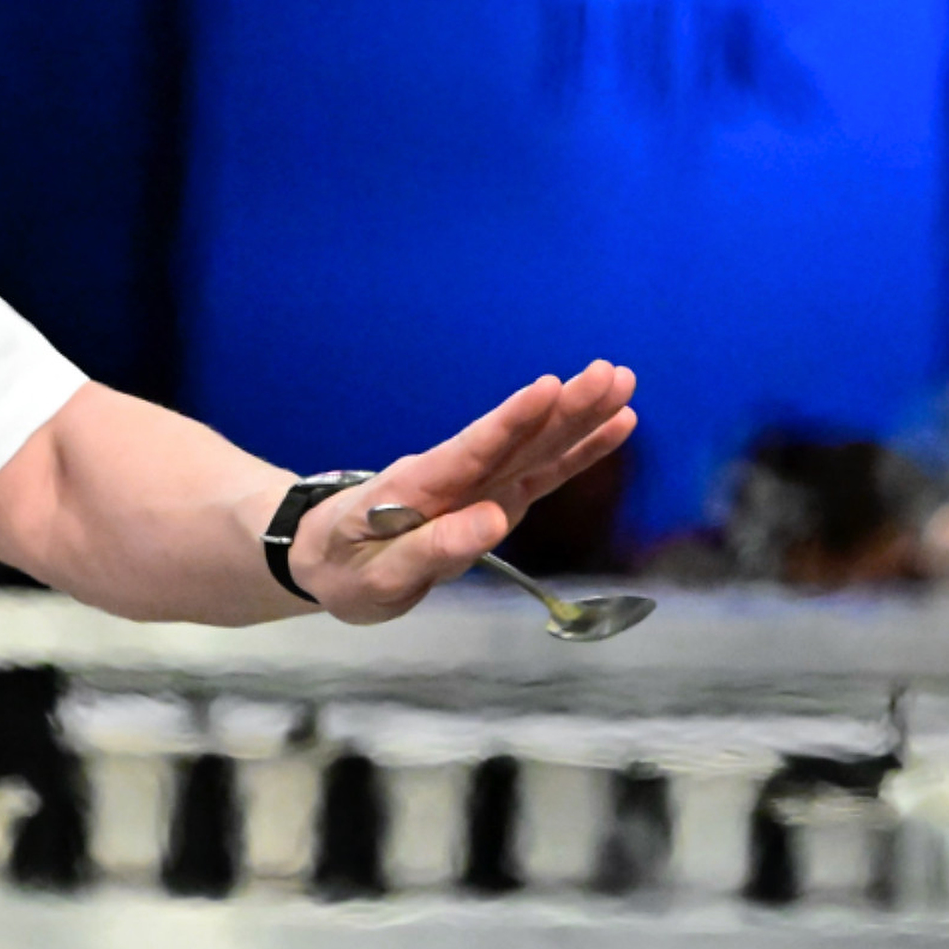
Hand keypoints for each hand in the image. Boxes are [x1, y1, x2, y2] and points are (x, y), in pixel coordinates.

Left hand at [293, 361, 635, 623]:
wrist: (326, 560)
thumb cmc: (345, 569)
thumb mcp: (376, 575)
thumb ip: (431, 549)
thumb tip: (495, 518)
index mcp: (417, 488)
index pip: (471, 449)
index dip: (511, 420)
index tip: (548, 387)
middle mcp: (454, 477)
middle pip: (515, 440)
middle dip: (564, 409)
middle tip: (611, 373)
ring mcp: (478, 486)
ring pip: (535, 448)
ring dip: (579, 418)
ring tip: (623, 383)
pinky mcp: (495, 500)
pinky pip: (541, 474)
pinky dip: (577, 452)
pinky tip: (615, 426)